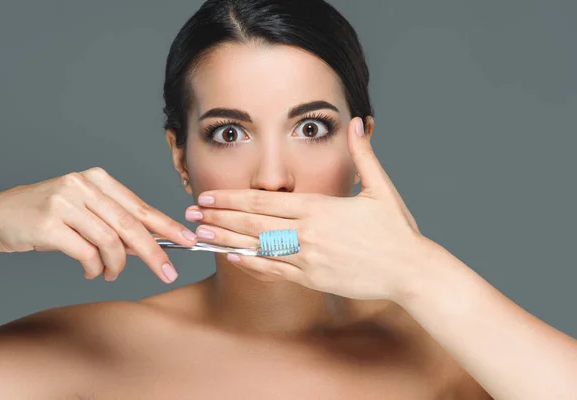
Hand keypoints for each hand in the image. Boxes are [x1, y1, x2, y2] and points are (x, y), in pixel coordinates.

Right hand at [0, 167, 196, 281]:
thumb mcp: (84, 212)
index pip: (139, 206)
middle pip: (130, 224)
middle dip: (154, 252)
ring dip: (117, 265)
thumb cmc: (46, 217)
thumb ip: (115, 224)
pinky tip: (93, 272)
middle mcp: (83, 185)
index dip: (166, 226)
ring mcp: (65, 202)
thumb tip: (150, 246)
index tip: (188, 241)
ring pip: (110, 241)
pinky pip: (86, 252)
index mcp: (97, 179)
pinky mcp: (49, 223)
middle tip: (168, 272)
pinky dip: (94, 268)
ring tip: (112, 274)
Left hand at [185, 117, 433, 300]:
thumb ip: (363, 155)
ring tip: (200, 235)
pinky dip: (251, 265)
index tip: (208, 196)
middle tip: (191, 213)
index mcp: (319, 208)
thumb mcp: (380, 188)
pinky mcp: (313, 279)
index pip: (265, 201)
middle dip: (219, 217)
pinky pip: (275, 272)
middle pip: (253, 223)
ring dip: (226, 240)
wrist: (411, 271)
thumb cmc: (397, 230)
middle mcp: (308, 233)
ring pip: (258, 248)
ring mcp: (308, 258)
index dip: (232, 198)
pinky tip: (232, 258)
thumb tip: (356, 122)